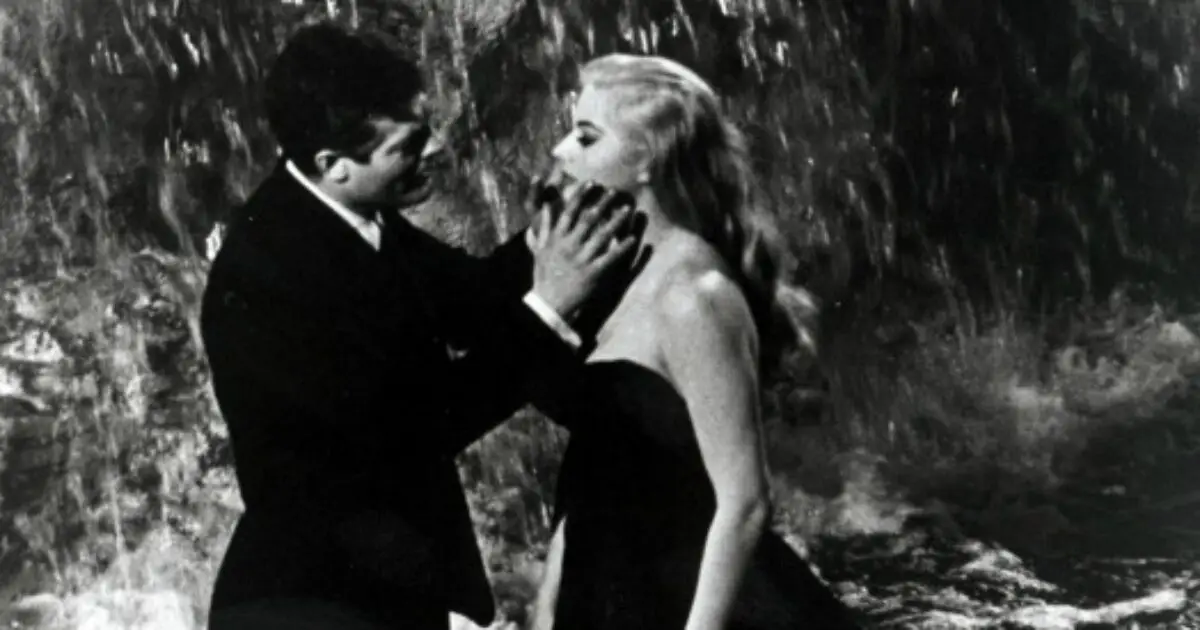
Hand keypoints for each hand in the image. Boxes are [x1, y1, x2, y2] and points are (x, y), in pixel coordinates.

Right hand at [524, 177, 640, 324]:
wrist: (548, 302)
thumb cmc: (544, 275)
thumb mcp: (540, 249)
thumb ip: (544, 227)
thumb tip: (547, 206)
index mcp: (557, 238)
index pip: (570, 211)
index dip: (581, 195)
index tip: (592, 183)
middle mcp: (569, 245)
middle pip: (589, 219)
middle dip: (603, 203)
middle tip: (616, 191)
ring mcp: (581, 259)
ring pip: (602, 235)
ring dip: (616, 221)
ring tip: (628, 209)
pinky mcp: (592, 273)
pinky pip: (610, 257)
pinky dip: (622, 248)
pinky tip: (633, 239)